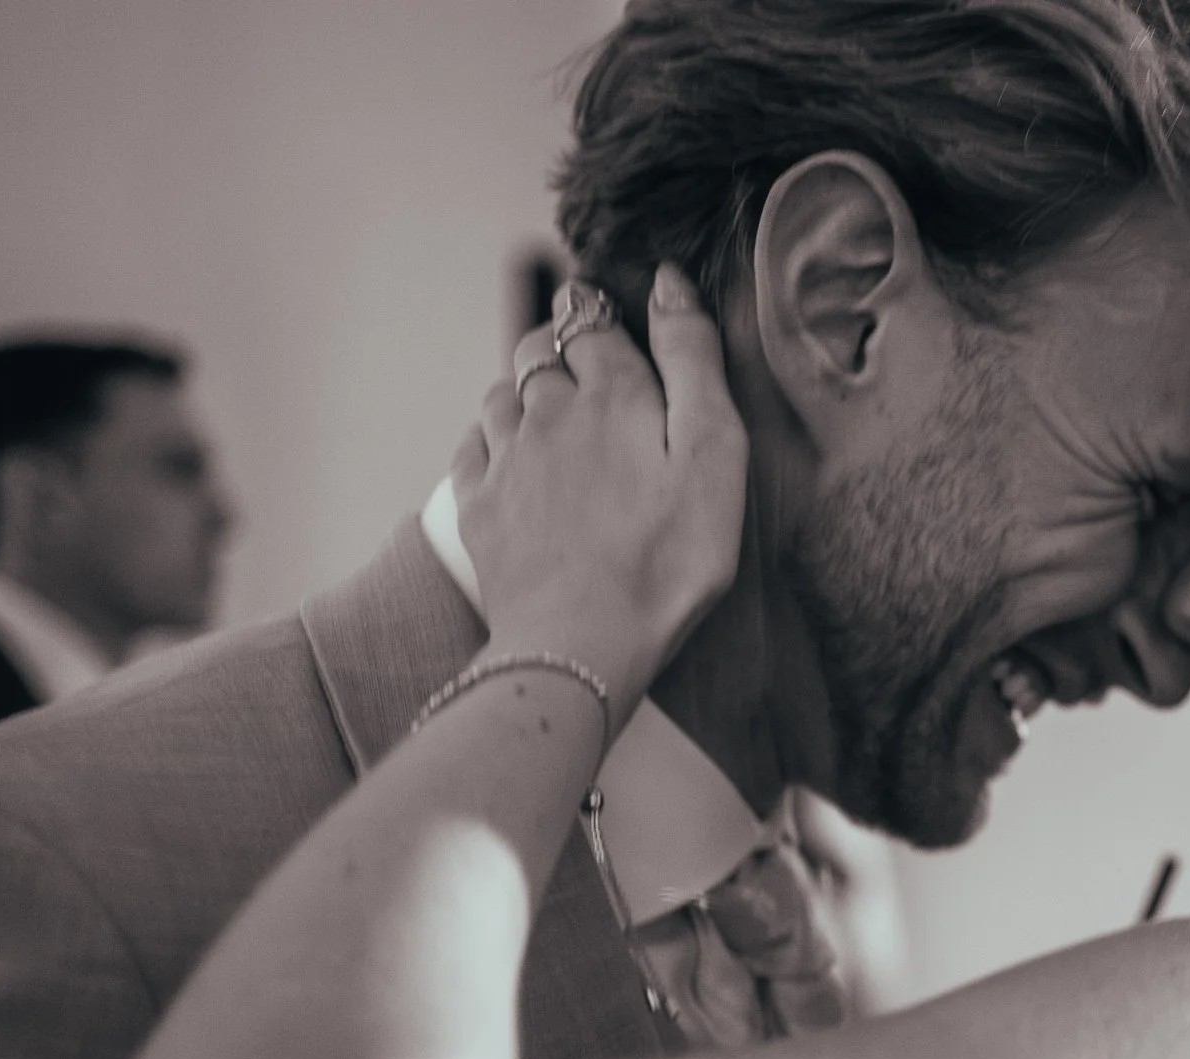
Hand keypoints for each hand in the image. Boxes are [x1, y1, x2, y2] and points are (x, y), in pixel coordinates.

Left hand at [451, 265, 746, 716]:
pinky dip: (493, 441)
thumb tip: (672, 283)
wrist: (582, 643)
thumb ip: (694, 361)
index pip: (593, 320)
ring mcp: (505, 459)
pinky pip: (474, 449)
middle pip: (540, 348)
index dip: (604, 312)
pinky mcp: (479, 507)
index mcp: (611, 392)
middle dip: (561, 343)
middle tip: (589, 363)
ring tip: (556, 413)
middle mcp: (547, 411)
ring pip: (503, 394)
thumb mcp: (715, 454)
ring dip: (526, 390)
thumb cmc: (668, 558)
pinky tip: (515, 460)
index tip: (616, 319)